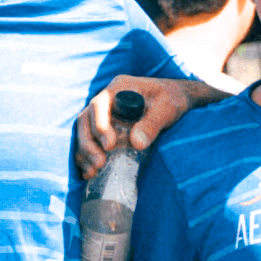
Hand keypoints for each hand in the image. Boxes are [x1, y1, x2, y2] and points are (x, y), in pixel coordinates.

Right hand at [75, 75, 217, 179]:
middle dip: (88, 143)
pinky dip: (87, 156)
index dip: (99, 125)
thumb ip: (153, 122)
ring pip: (84, 131)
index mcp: (119, 88)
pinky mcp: (106, 127)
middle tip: (99, 162)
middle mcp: (107, 99)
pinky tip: (90, 172)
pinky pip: (90, 141)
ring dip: (85, 152)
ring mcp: (104, 114)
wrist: (177, 98)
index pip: (99, 104)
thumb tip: (136, 142)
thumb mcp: (167, 108)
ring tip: (93, 171)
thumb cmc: (173, 98)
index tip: (109, 145)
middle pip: (85, 120)